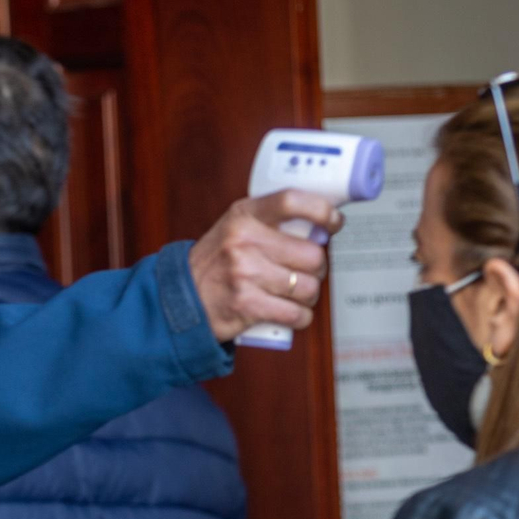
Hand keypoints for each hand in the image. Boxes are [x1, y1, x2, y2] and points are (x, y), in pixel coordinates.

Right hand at [188, 190, 341, 341]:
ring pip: (308, 287)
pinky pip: (295, 314)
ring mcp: (245, 274)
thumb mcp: (234, 228)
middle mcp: (244, 241)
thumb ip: (269, 223)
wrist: (184, 297)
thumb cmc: (216, 263)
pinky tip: (291, 313)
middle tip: (307, 272)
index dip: (322, 211)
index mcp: (244, 215)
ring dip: (309, 296)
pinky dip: (300, 317)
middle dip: (317, 269)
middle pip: (311, 255)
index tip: (334, 222)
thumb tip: (318, 229)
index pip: (292, 201)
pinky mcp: (247, 305)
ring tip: (295, 294)